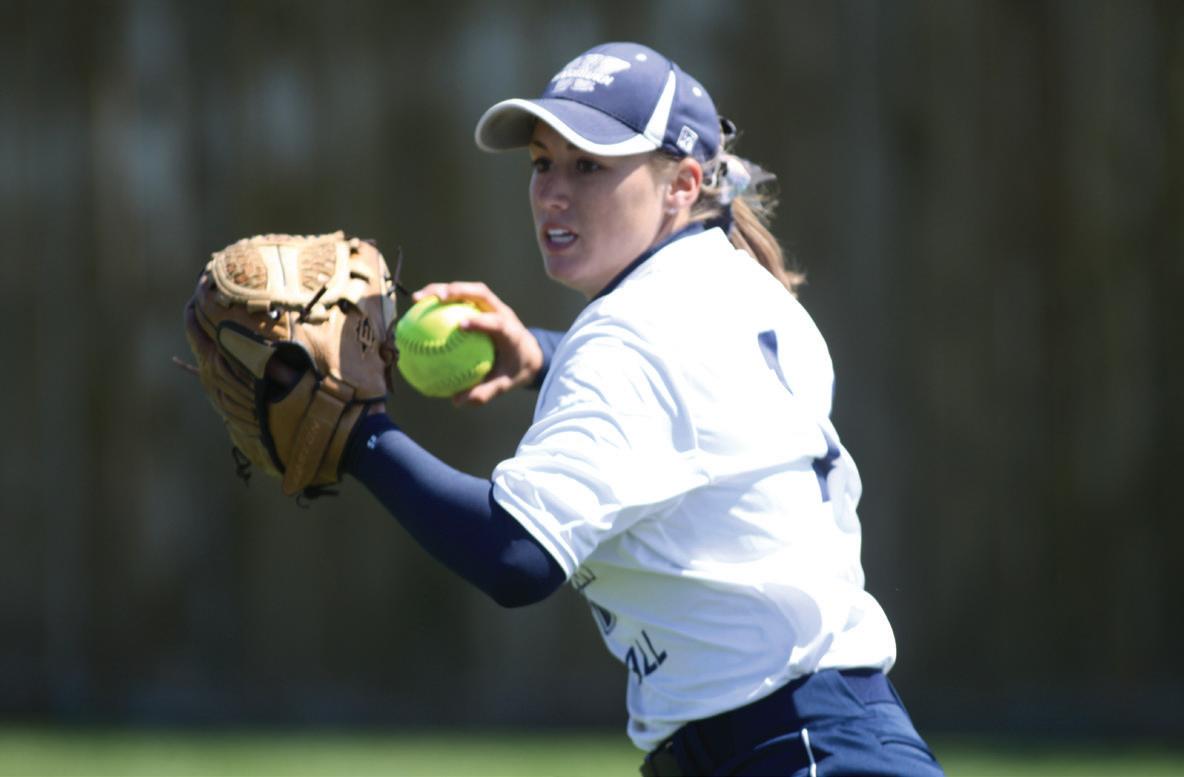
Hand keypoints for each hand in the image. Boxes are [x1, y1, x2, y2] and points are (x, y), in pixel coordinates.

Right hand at [411, 281, 543, 406]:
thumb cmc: (516, 368)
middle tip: (433, 298)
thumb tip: (457, 401)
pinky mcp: (482, 305)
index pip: (498, 322)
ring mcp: (492, 306)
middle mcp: (502, 312)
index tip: (460, 326)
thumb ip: (485, 392)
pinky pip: (459, 299)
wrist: (530, 353)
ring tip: (417, 298)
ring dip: (442, 289)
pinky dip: (439, 301)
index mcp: (511, 331)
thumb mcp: (505, 383)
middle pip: (480, 293)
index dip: (481, 321)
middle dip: (456, 291)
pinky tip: (418, 310)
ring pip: (467, 290)